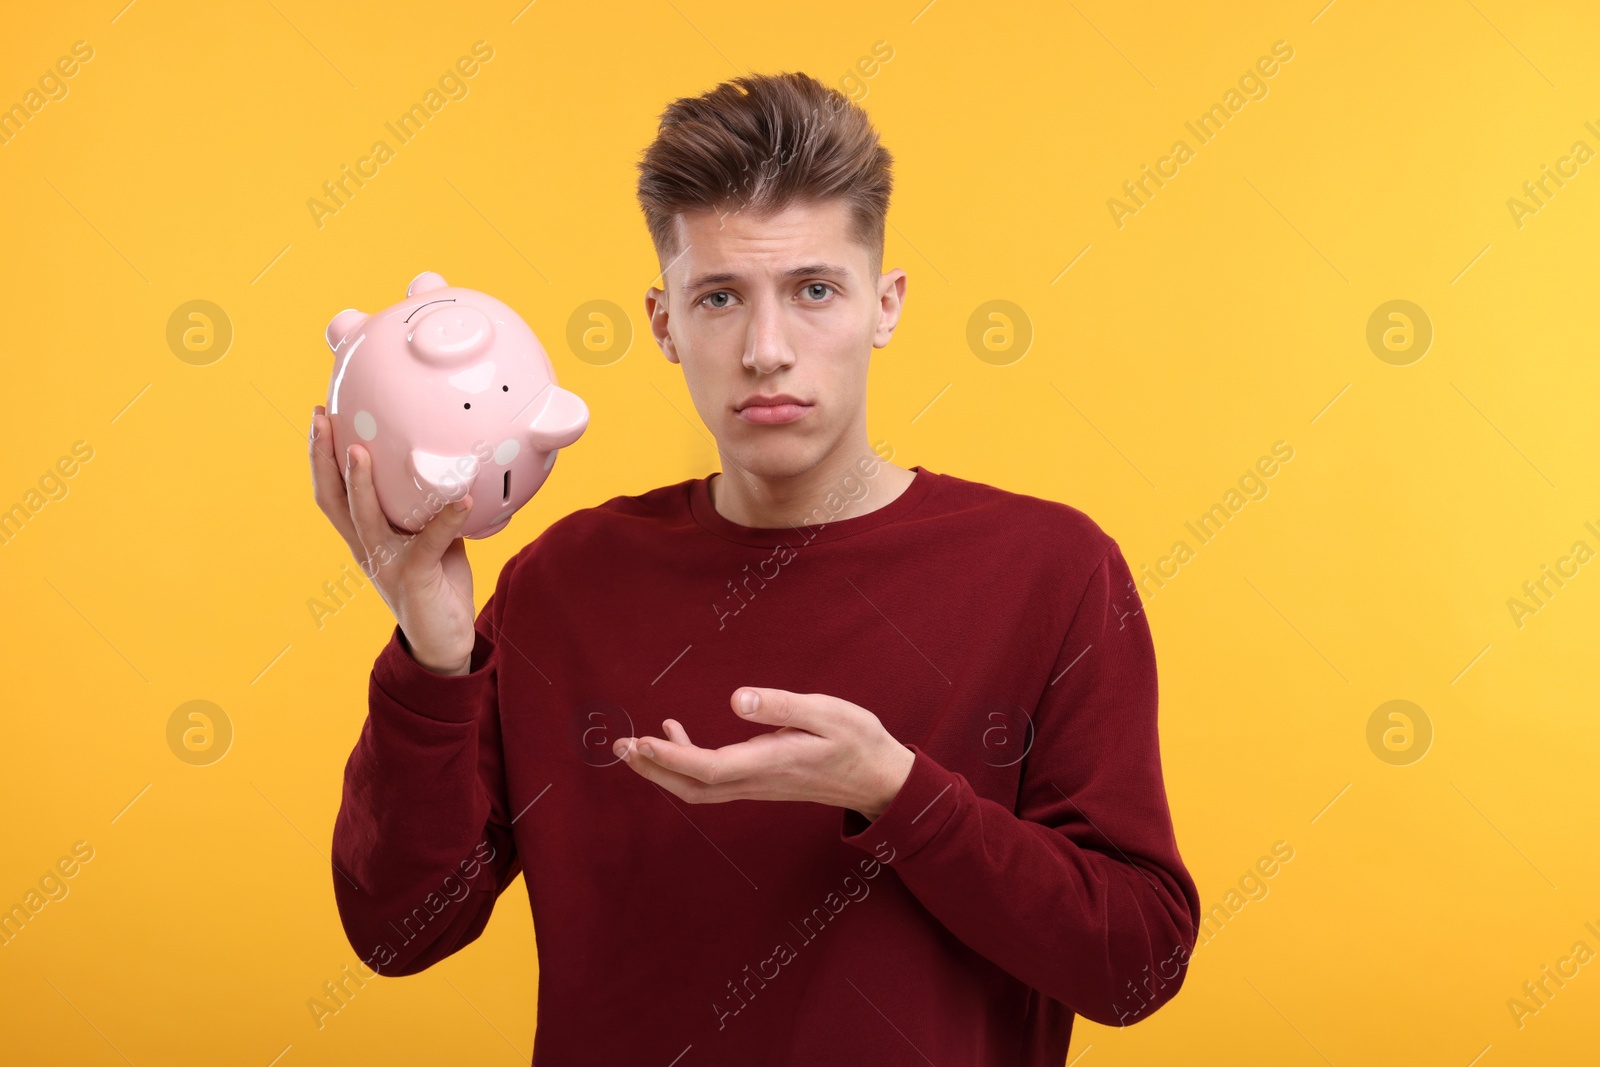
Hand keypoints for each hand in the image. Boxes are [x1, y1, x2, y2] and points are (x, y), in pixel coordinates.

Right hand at [308, 405, 477, 674]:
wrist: (444, 641)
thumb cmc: (436, 582)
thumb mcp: (430, 536)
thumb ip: (429, 506)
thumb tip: (451, 464)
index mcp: (365, 536)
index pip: (332, 491)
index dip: (322, 456)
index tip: (321, 416)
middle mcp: (367, 548)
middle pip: (332, 499)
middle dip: (322, 457)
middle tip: (322, 418)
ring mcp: (386, 563)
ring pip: (364, 518)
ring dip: (360, 483)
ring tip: (361, 450)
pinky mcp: (413, 578)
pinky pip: (429, 543)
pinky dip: (447, 518)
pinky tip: (463, 498)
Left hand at [612, 688, 916, 820]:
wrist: (879, 779)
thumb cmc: (857, 741)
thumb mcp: (827, 713)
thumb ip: (782, 706)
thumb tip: (737, 699)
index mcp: (770, 763)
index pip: (708, 768)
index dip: (670, 758)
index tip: (640, 743)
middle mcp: (758, 781)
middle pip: (693, 787)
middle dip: (653, 770)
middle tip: (620, 746)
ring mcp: (757, 786)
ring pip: (699, 789)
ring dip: (664, 770)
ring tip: (636, 746)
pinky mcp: (760, 782)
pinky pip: (713, 782)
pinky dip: (686, 765)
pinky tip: (678, 736)